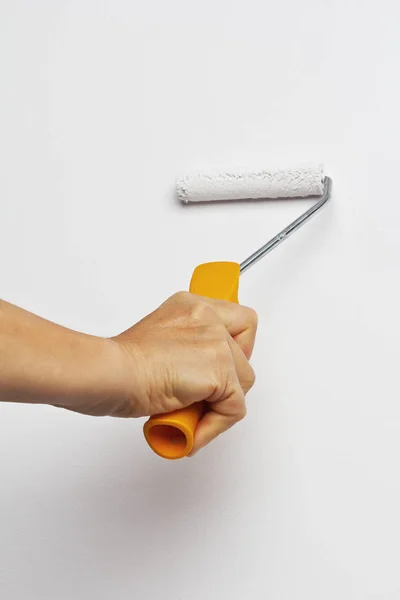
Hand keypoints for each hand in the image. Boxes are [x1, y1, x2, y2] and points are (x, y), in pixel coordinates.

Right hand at [110, 292, 256, 453]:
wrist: (110, 373)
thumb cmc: (118, 364)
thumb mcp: (157, 342)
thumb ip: (184, 349)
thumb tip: (197, 378)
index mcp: (191, 306)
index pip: (237, 320)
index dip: (234, 348)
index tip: (221, 370)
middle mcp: (207, 316)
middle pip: (246, 350)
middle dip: (232, 378)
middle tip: (207, 396)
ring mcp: (215, 342)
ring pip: (243, 382)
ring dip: (220, 406)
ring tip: (191, 416)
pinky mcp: (219, 370)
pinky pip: (234, 408)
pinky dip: (214, 426)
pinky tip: (191, 431)